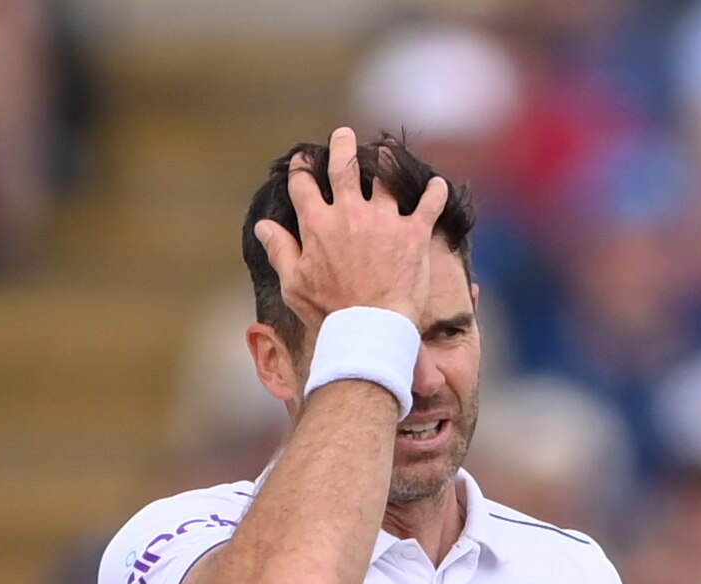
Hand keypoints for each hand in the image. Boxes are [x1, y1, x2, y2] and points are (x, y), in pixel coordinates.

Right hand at [253, 124, 448, 342]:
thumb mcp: (294, 285)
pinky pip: (430, 202)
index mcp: (317, 224)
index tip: (302, 161)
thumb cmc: (329, 313)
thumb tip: (263, 226)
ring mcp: (384, 220)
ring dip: (387, 161)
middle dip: (342, 145)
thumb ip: (280, 251)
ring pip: (387, 176)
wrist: (369, 331)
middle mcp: (349, 213)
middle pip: (344, 165)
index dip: (301, 168)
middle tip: (344, 136)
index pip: (304, 184)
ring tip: (387, 152)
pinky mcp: (413, 233)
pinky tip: (437, 186)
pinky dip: (435, 192)